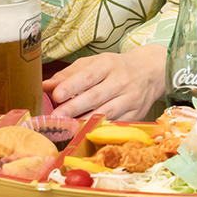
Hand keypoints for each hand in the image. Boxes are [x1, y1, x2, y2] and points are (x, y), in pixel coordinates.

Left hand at [45, 45, 167, 119]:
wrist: (152, 72)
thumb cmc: (115, 67)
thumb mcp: (94, 63)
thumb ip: (69, 74)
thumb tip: (45, 86)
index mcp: (108, 65)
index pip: (89, 76)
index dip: (72, 86)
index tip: (56, 95)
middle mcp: (121, 81)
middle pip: (96, 96)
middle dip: (75, 107)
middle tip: (56, 117)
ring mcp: (130, 99)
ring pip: (106, 112)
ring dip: (85, 121)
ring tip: (67, 128)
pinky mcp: (136, 114)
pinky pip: (117, 123)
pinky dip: (101, 129)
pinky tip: (86, 133)